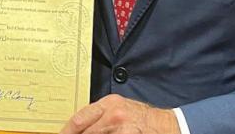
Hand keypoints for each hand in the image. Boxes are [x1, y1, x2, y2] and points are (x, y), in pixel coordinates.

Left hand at [60, 94, 179, 133]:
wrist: (167, 125)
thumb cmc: (141, 118)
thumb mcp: (119, 109)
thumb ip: (101, 115)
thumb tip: (81, 127)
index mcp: (108, 103)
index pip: (80, 117)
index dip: (68, 130)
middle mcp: (113, 114)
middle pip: (85, 130)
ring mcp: (121, 128)